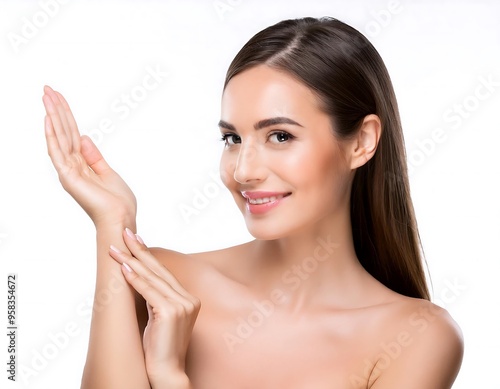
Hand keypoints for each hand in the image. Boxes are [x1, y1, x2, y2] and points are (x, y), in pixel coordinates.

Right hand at [42, 85, 135, 226]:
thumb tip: (84, 137)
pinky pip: (58, 152)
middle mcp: (72, 166)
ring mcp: (69, 171)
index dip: (66, 115)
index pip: (71, 134)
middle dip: (56, 109)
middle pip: (63, 131)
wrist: (121, 218)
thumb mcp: (107, 172)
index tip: (59, 97)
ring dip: (52, 116)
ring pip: (59, 137)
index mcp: (82, 164)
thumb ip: (94, 156)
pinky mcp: (69, 177)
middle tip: (47, 88)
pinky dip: (53, 135)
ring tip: (46, 96)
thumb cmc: (117, 202)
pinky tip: (48, 119)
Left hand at [109, 229, 199, 386]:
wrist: (166, 372)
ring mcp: (182, 305)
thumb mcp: (159, 317)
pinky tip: (125, 267)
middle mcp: (189, 299)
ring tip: (116, 248)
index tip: (136, 240)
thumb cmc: (159, 348)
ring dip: (132, 261)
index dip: (148, 255)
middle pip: (159, 270)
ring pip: (152, 278)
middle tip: (125, 233)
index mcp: (189, 299)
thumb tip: (139, 276)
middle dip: (139, 250)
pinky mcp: (171, 312)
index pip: (164, 273)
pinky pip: (149, 292)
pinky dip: (135, 279)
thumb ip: (156, 298)